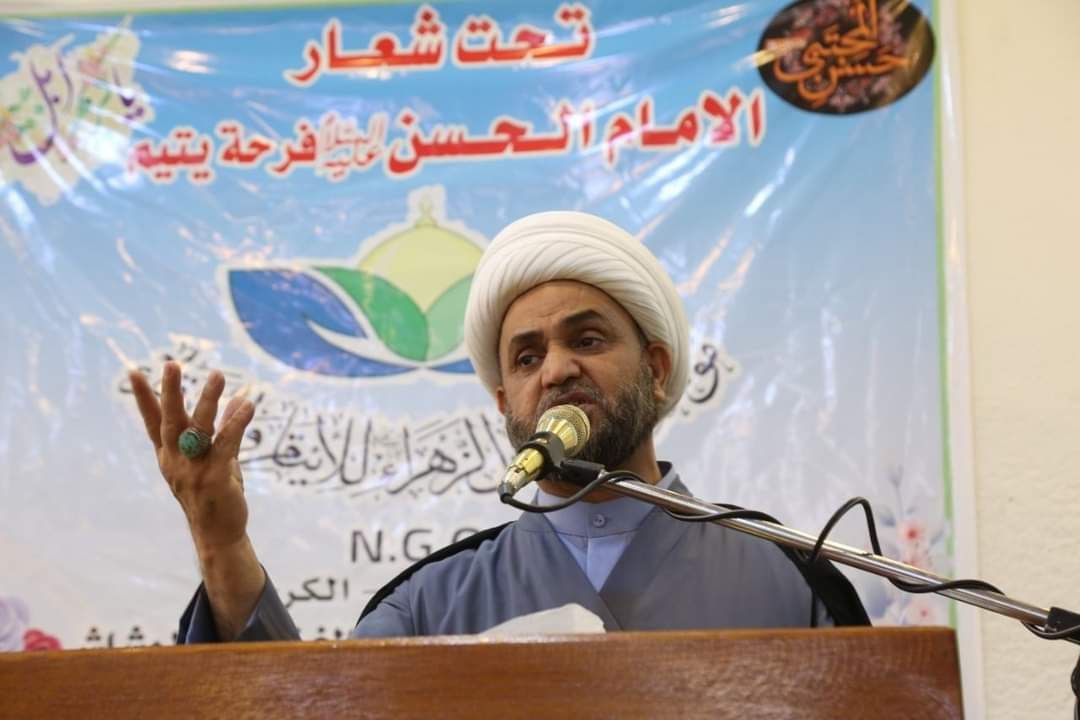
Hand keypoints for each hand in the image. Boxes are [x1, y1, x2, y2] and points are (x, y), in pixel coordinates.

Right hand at [128, 361, 254, 554]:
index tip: (133, 372)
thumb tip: (239, 399)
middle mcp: (176, 462)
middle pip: (170, 421)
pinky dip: (236, 423)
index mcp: (169, 457)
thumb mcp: (217, 460)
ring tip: (217, 374)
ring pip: (198, 428)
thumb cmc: (215, 495)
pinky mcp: (214, 478)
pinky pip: (225, 444)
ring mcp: (193, 470)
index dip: (143, 399)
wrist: (218, 535)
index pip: (152, 423)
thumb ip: (224, 430)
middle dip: (170, 392)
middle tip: (170, 364)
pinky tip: (247, 404)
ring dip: (208, 400)